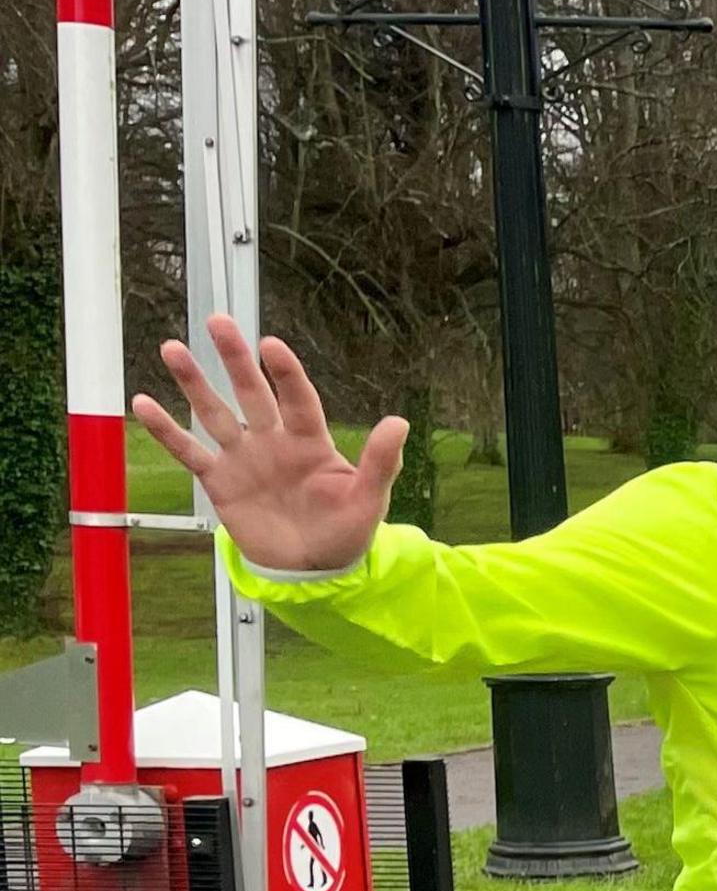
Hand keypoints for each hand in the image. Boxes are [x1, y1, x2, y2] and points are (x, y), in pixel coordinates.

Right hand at [131, 316, 403, 574]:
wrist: (313, 569)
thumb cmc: (346, 531)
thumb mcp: (367, 499)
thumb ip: (381, 462)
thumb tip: (400, 422)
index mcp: (311, 441)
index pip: (298, 399)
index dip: (286, 373)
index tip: (271, 345)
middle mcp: (274, 441)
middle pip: (252, 392)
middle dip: (236, 359)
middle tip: (218, 321)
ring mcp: (244, 458)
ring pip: (215, 412)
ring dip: (194, 382)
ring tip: (172, 348)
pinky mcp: (220, 481)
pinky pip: (189, 451)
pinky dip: (167, 430)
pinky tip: (142, 403)